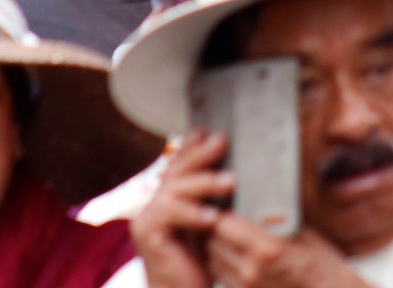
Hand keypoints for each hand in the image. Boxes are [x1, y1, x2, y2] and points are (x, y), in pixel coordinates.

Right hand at [131, 131, 234, 287]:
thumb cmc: (202, 261)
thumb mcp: (214, 223)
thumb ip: (220, 198)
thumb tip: (245, 171)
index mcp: (169, 197)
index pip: (180, 164)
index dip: (194, 147)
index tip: (213, 131)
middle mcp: (153, 203)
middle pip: (176, 170)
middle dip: (200, 154)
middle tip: (222, 142)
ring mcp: (147, 218)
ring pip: (173, 189)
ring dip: (203, 182)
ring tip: (230, 182)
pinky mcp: (147, 236)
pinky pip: (168, 214)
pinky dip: (192, 213)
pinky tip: (213, 217)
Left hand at [207, 215, 370, 287]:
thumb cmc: (319, 262)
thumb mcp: (300, 232)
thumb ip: (269, 221)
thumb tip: (246, 204)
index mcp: (266, 249)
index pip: (223, 224)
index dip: (226, 214)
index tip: (232, 208)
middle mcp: (250, 271)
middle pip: (213, 242)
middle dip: (218, 230)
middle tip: (231, 221)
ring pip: (213, 260)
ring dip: (219, 247)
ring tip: (235, 239)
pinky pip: (222, 276)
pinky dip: (225, 265)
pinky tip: (240, 258)